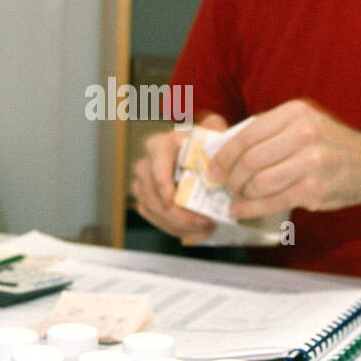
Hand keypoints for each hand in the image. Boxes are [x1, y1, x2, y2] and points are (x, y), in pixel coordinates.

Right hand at [131, 113, 228, 242]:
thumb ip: (215, 127)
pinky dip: (176, 230)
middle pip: (151, 193)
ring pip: (152, 210)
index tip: (173, 200)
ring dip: (178, 224)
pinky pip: (155, 221)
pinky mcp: (147, 202)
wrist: (197, 157)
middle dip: (176, 213)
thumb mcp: (211, 132)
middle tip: (202, 220)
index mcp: (160, 146)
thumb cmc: (203, 144)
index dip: (161, 184)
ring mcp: (143, 185)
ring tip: (204, 228)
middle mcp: (146, 164)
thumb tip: (217, 131)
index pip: (155, 165)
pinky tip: (197, 232)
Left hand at [207, 100, 360, 220]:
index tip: (213, 167)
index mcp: (296, 113)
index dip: (224, 154)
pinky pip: (271, 202)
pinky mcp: (314, 189)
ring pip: (259, 182)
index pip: (248, 134)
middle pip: (250, 160)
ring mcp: (311, 162)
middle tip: (224, 184)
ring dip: (241, 193)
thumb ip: (269, 132)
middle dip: (231, 176)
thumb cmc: (329, 145)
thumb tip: (225, 149)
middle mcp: (304, 134)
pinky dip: (250, 209)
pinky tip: (240, 210)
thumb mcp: (303, 124)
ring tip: (236, 196)